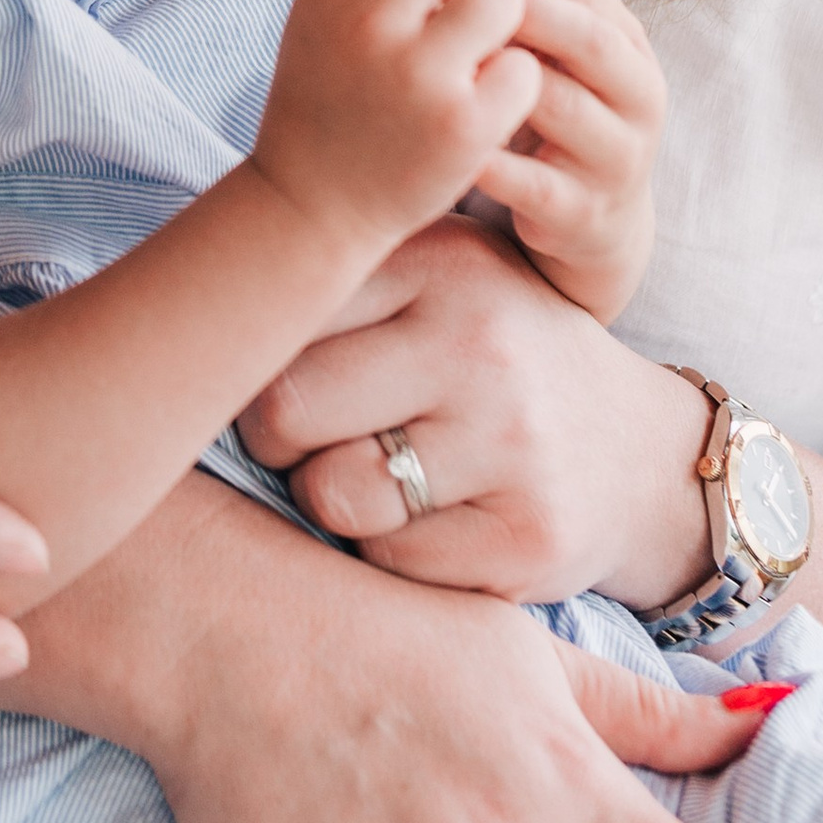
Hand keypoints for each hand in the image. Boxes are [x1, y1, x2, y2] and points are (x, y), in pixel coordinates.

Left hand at [240, 215, 712, 610]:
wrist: (641, 453)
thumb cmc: (497, 358)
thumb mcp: (435, 278)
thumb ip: (333, 273)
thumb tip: (181, 302)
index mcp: (442, 260)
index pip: (276, 313)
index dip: (253, 355)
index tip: (277, 368)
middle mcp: (480, 342)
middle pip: (282, 408)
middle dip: (276, 437)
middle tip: (315, 436)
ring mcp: (511, 443)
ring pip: (329, 495)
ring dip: (331, 500)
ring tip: (380, 474)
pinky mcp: (526, 539)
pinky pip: (389, 561)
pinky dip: (393, 553)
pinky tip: (437, 521)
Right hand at [252, 0, 540, 256]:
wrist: (309, 206)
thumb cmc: (328, 99)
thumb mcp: (320, 15)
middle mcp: (365, 20)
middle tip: (463, 8)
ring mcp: (416, 75)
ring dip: (502, 22)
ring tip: (475, 56)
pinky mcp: (462, 126)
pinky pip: (525, 67)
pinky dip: (514, 83)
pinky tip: (484, 104)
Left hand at [473, 0, 663, 319]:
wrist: (589, 219)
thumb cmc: (559, 115)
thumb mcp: (557, 54)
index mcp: (631, 50)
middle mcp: (639, 99)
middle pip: (591, 42)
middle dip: (529, 12)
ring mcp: (617, 159)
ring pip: (565, 109)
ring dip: (503, 80)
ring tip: (446, 57)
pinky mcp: (584, 213)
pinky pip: (535, 184)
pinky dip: (491, 161)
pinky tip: (445, 135)